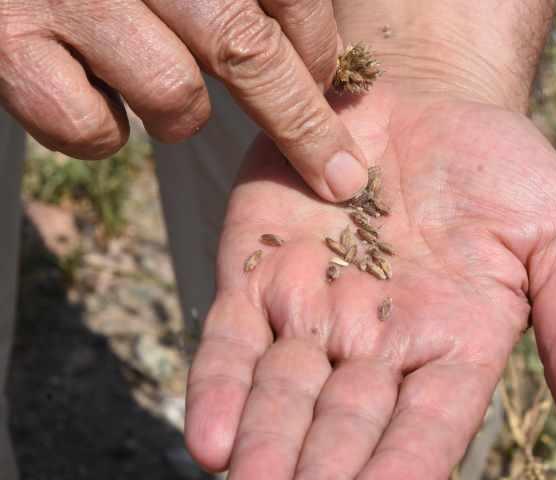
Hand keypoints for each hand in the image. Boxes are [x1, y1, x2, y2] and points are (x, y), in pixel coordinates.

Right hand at [0, 0, 367, 200]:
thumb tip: (314, 59)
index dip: (320, 48)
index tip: (330, 83)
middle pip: (246, 49)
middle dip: (301, 125)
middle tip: (336, 173)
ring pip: (173, 94)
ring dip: (179, 113)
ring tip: (155, 81)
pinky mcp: (6, 45)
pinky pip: (89, 130)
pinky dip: (99, 131)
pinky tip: (89, 92)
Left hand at [184, 84, 555, 479]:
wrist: (421, 98)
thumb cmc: (498, 167)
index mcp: (453, 347)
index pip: (427, 429)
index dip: (401, 475)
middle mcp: (376, 345)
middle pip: (345, 428)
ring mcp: (312, 311)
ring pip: (283, 397)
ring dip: (265, 451)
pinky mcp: (258, 272)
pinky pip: (234, 340)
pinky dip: (220, 387)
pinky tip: (209, 439)